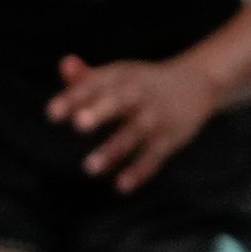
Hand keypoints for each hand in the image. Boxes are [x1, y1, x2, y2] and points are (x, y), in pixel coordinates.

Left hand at [50, 53, 217, 191]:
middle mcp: (139, 94)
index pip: (95, 85)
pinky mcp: (172, 138)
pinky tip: (121, 186)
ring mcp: (157, 117)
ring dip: (113, 149)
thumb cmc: (142, 83)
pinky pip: (155, 155)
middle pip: (119, 101)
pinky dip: (140, 171)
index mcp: (122, 76)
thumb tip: (64, 65)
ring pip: (135, 133)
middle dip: (100, 112)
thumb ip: (86, 77)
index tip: (52, 114)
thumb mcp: (118, 75)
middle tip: (79, 124)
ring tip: (89, 167)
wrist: (198, 82)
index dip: (74, 98)